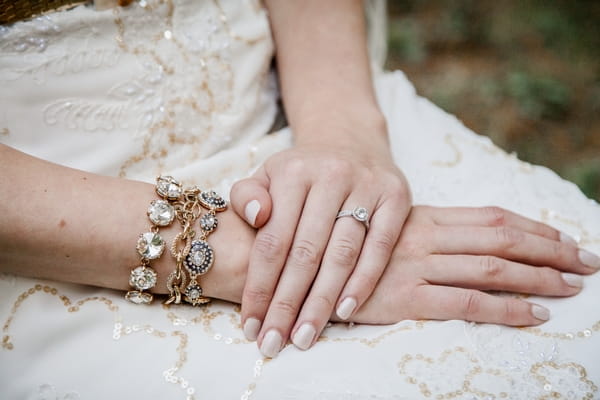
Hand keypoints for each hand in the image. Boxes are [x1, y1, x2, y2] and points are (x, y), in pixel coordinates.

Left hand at [230, 118, 410, 356]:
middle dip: (287, 304)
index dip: (260, 287)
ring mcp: (367, 185)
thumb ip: (247, 196)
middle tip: (274, 344)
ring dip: (322, 301)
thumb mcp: (267, 175)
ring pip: (341, 254)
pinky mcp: (396, 197)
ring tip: (304, 336)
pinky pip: (380, 246)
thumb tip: (254, 217)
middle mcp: (330, 175)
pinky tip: (345, 312)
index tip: (251, 325)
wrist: (349, 141)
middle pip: (305, 252)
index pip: (272, 240)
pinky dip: (363, 281)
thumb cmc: (302, 172)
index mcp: (293, 172)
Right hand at [348, 206, 598, 324]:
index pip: (491, 216)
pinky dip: (506, 308)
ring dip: (538, 277)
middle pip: (501, 239)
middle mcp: (426, 237)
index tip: (566, 236)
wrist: (303, 267)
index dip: (534, 226)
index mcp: (423, 216)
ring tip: (572, 286)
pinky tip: (534, 315)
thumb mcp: (387, 228)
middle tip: (588, 261)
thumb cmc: (346, 248)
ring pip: (491, 268)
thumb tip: (472, 239)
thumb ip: (425, 229)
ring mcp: (416, 266)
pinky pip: (466, 303)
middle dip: (551, 250)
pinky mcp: (405, 298)